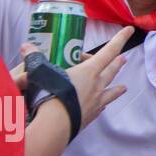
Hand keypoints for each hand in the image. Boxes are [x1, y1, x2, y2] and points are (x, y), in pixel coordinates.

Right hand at [19, 25, 133, 131]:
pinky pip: (100, 108)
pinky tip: (102, 106)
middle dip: (117, 62)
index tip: (129, 29)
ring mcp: (96, 102)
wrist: (55, 126)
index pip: (109, 50)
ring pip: (111, 92)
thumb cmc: (49, 94)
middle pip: (112, 70)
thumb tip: (25, 46)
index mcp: (90, 71)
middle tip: (123, 58)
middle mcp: (97, 85)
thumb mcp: (40, 72)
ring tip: (124, 87)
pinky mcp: (90, 116)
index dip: (120, 38)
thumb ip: (34, 59)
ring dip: (117, 88)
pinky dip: (102, 104)